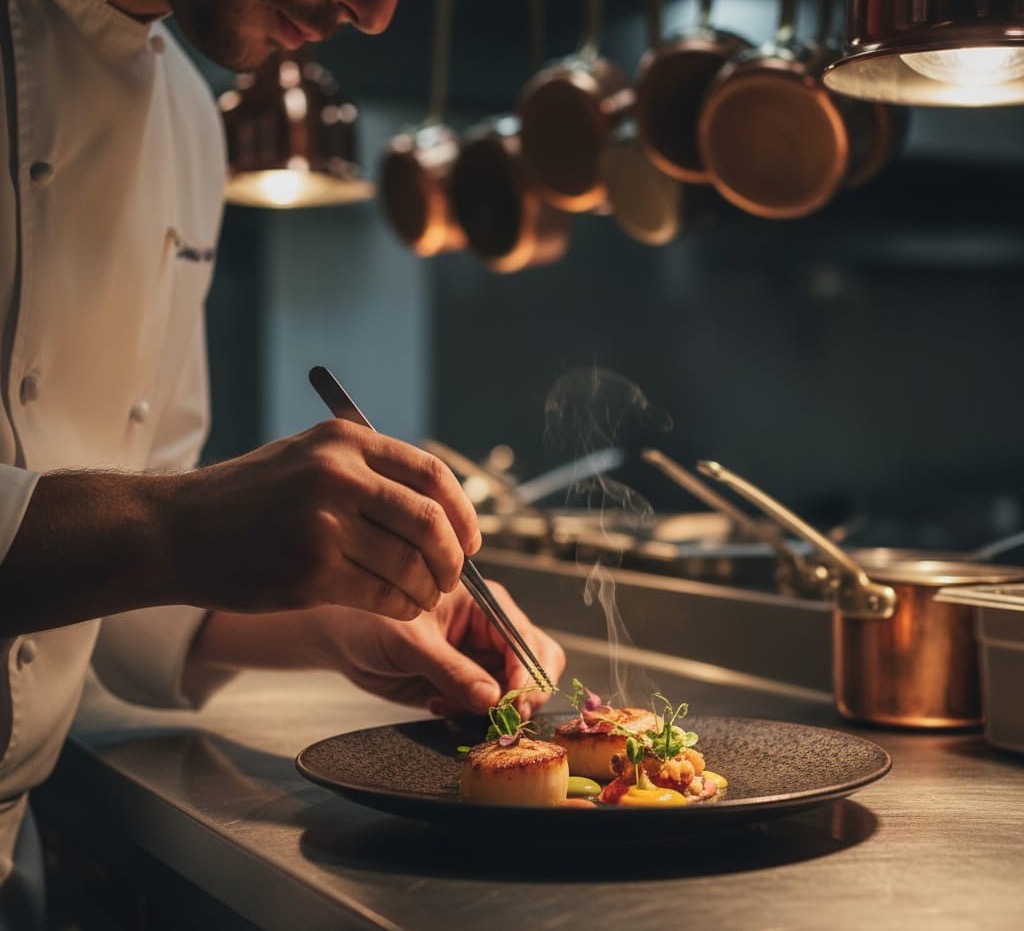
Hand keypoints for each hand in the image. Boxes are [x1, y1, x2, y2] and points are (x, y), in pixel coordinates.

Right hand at [171, 419, 480, 618]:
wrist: (174, 531)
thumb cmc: (245, 499)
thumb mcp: (305, 458)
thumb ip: (366, 472)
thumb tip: (437, 511)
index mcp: (345, 440)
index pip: (432, 475)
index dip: (463, 513)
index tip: (471, 540)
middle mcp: (339, 475)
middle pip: (430, 522)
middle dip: (453, 559)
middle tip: (452, 578)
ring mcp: (325, 523)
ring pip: (409, 564)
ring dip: (427, 589)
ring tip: (422, 597)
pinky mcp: (312, 570)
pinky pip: (381, 595)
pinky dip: (400, 607)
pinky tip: (396, 607)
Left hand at [322, 581, 565, 717]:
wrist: (341, 639)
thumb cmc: (369, 620)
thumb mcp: (410, 643)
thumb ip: (451, 669)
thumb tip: (492, 698)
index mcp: (484, 603)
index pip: (523, 637)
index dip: (525, 670)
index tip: (512, 699)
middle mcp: (489, 629)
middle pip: (535, 662)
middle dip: (524, 692)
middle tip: (502, 715)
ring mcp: (480, 658)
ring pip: (516, 689)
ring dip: (494, 708)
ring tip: (451, 704)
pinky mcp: (466, 683)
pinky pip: (489, 706)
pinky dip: (472, 714)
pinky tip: (437, 704)